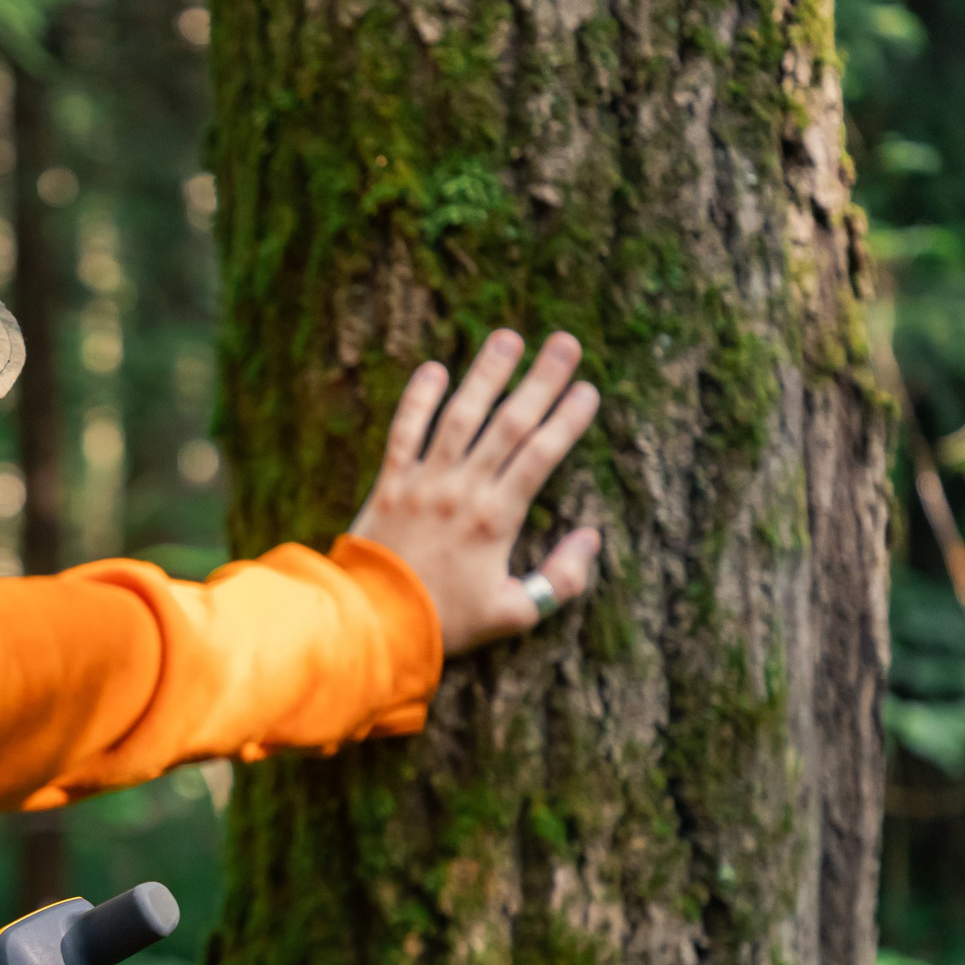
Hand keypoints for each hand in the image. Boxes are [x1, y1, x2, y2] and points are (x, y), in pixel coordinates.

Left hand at [346, 329, 603, 653]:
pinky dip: (417, 400)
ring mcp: (422, 484)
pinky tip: (434, 369)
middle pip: (508, 424)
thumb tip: (591, 538)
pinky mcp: (388, 485)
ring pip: (459, 417)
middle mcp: (461, 491)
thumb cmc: (446, 622)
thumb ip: (561, 579)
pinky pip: (403, 433)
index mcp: (496, 519)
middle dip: (541, 380)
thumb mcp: (514, 613)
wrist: (373, 625)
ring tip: (508, 338)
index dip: (568, 419)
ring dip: (485, 375)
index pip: (541, 456)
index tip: (589, 389)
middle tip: (566, 343)